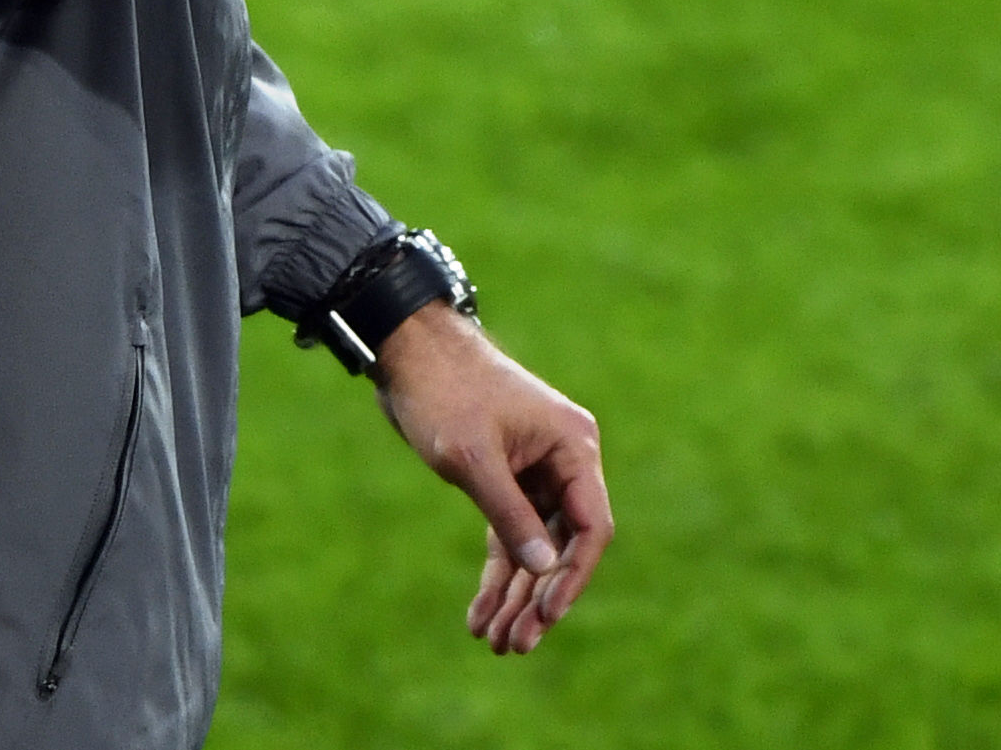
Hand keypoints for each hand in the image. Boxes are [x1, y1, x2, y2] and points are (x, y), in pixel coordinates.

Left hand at [368, 305, 611, 655]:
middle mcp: (564, 461)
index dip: (572, 578)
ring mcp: (536, 471)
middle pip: (564, 546)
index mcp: (573, 446)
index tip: (546, 617)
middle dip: (539, 599)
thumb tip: (544, 571)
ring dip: (516, 596)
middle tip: (514, 647)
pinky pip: (510, 536)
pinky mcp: (506, 479)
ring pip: (536, 549)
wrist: (409, 353)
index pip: (590, 526)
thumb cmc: (446, 394)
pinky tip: (479, 614)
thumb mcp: (474, 458)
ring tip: (493, 643)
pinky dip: (497, 575)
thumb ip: (510, 514)